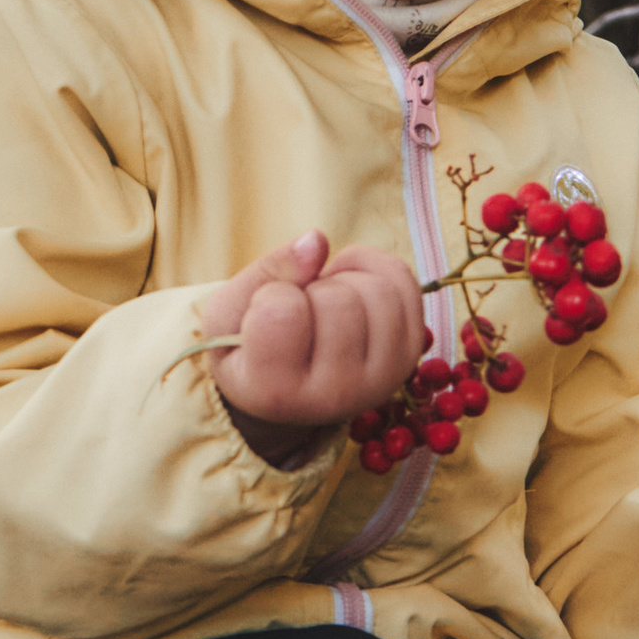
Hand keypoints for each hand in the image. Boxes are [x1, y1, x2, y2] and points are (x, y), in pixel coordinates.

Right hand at [202, 230, 427, 463]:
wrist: (286, 385)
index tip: (264, 317)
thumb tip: (318, 240)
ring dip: (343, 279)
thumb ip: (267, 272)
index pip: (284, 312)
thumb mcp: (230, 312)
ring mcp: (380, 380)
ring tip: (320, 302)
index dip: (271, 295)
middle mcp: (335, 398)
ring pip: (378, 291)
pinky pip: (403, 282)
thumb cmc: (248, 345)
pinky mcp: (408, 357)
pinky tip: (346, 284)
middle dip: (311, 288)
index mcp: (276, 394)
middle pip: (338, 301)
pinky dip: (372, 266)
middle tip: (298, 311)